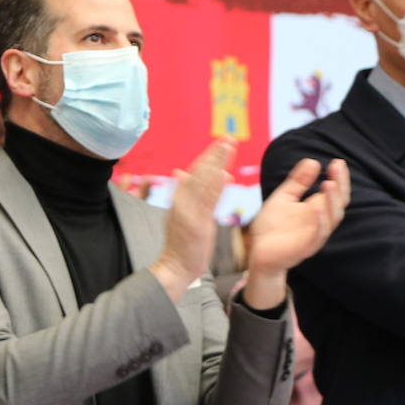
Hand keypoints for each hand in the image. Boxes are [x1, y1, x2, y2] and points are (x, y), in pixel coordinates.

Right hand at [151, 139, 233, 301]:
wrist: (175, 266)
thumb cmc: (181, 243)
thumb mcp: (179, 214)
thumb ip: (183, 193)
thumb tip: (180, 171)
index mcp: (179, 199)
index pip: (194, 172)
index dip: (208, 156)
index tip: (220, 142)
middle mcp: (182, 202)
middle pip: (199, 172)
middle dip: (214, 154)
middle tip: (228, 137)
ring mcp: (188, 213)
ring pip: (204, 182)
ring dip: (217, 163)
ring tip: (229, 147)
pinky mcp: (196, 224)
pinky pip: (207, 203)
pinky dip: (215, 188)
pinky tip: (225, 175)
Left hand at [240, 159, 349, 308]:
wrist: (258, 253)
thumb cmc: (272, 227)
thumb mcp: (283, 198)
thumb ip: (297, 182)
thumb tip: (313, 161)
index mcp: (317, 209)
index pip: (336, 192)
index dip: (339, 177)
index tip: (338, 161)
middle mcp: (320, 221)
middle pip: (339, 202)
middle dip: (341, 184)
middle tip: (337, 166)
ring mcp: (316, 234)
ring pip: (333, 218)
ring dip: (332, 200)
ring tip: (329, 183)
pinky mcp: (307, 247)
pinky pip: (319, 234)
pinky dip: (320, 220)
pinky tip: (316, 207)